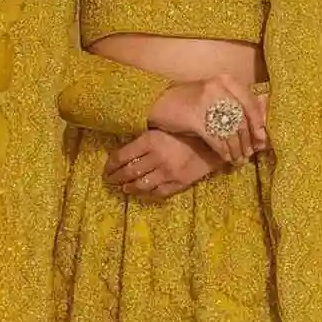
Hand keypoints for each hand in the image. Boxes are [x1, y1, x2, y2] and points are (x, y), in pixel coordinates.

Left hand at [103, 129, 232, 198]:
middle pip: (128, 172)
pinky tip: (142, 192)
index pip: (121, 157)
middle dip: (115, 178)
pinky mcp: (179, 183)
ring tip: (123, 188)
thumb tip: (125, 145)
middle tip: (109, 180)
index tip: (106, 169)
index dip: (110, 165)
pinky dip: (146, 193)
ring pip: (140, 185)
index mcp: (149, 141)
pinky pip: (158, 192)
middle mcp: (156, 158)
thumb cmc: (187, 130)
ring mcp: (167, 173)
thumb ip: (145, 136)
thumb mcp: (162, 127)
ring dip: (129, 188)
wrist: (215, 140)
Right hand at [147, 73, 267, 165]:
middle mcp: (219, 87)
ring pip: (230, 130)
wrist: (157, 102)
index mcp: (226, 81)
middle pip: (242, 119)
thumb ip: (235, 106)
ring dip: (237, 149)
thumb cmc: (188, 102)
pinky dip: (223, 151)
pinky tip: (225, 157)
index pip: (250, 103)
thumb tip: (261, 128)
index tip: (262, 139)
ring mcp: (206, 101)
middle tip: (250, 153)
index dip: (258, 123)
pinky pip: (216, 138)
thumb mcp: (213, 98)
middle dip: (248, 140)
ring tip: (238, 158)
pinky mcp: (195, 117)